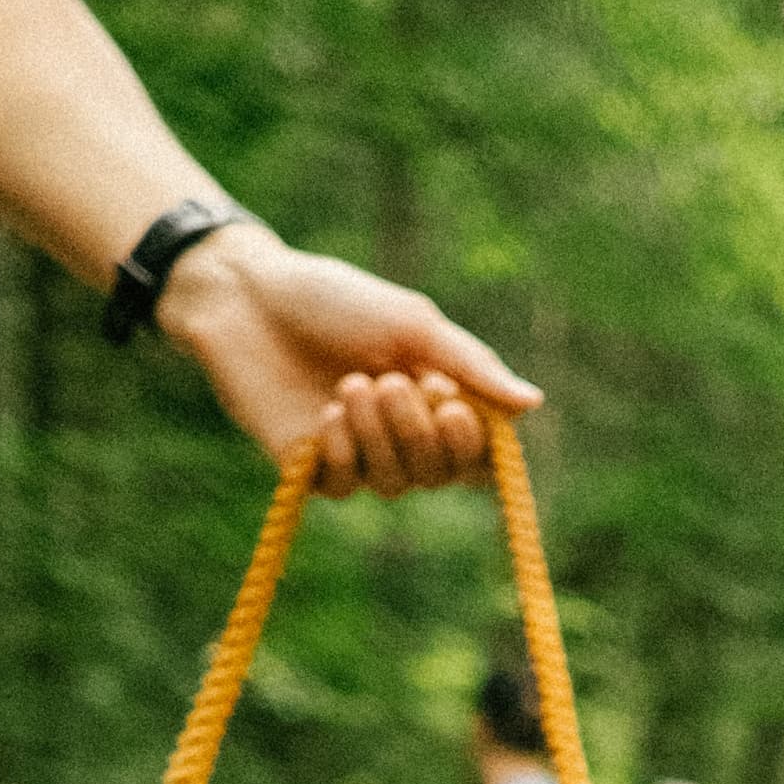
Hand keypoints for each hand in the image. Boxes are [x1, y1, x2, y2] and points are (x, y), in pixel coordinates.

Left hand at [160, 227, 539, 491]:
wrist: (250, 298)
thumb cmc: (333, 300)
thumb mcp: (411, 323)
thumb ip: (471, 364)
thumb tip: (533, 404)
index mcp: (436, 394)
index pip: (478, 451)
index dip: (472, 444)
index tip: (451, 406)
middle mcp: (401, 432)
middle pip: (440, 473)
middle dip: (418, 432)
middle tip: (389, 382)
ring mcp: (358, 452)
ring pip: (396, 484)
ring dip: (378, 436)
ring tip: (349, 386)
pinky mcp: (311, 467)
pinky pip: (347, 485)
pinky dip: (343, 449)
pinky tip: (323, 412)